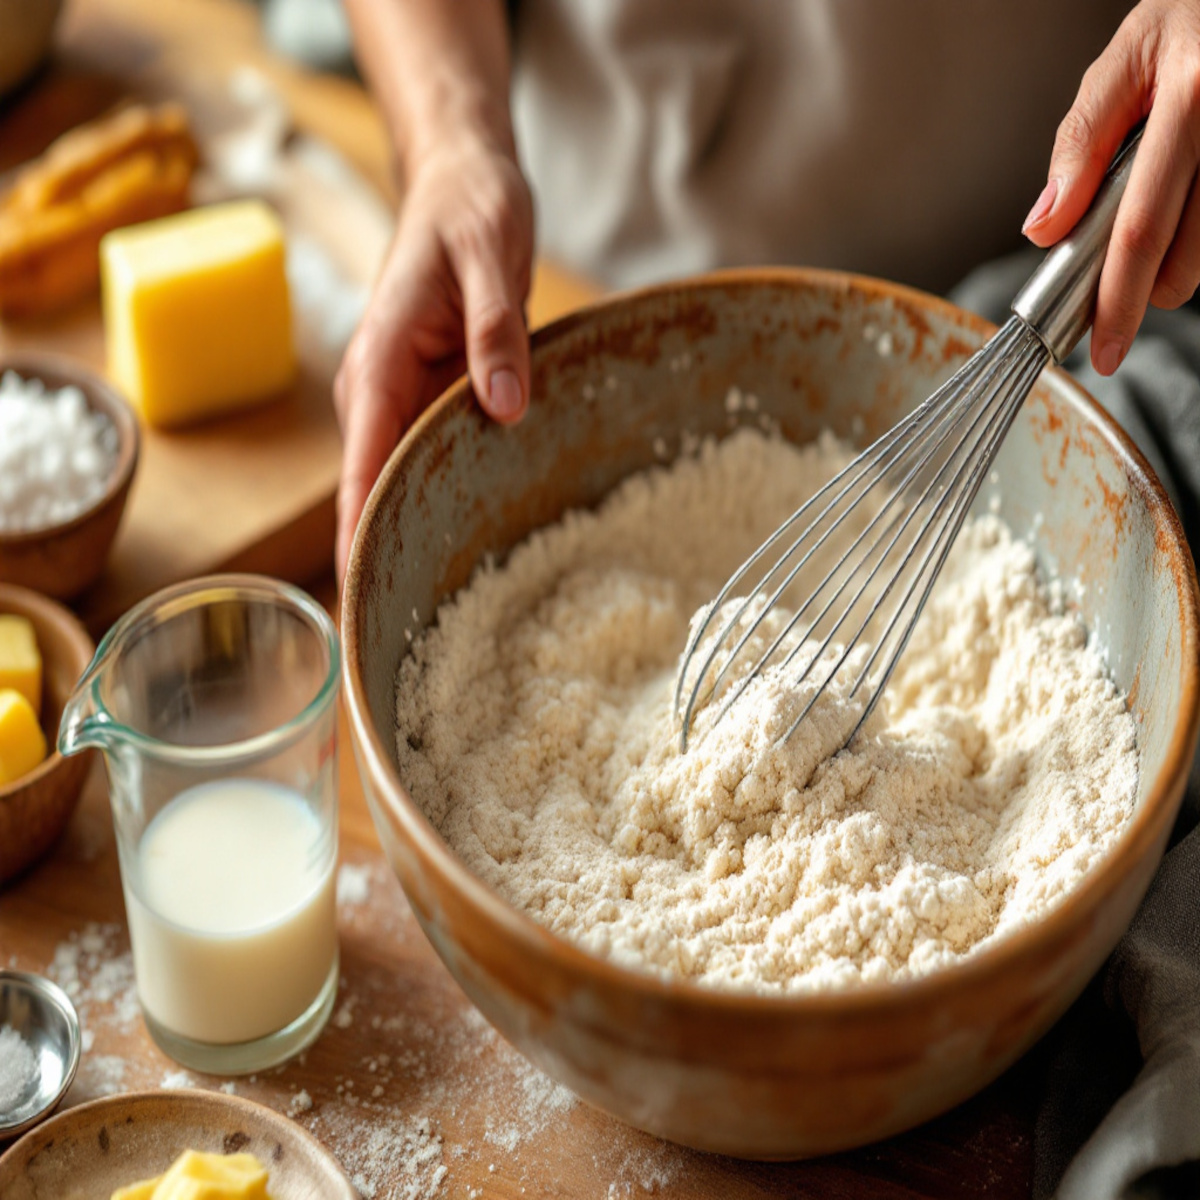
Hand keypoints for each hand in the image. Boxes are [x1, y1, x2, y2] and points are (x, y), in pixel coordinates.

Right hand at [333, 136, 533, 579]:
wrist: (460, 182)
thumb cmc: (469, 211)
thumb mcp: (491, 256)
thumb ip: (497, 331)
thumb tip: (503, 406)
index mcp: (379, 365)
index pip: (360, 470)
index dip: (357, 540)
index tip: (361, 606)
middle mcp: (376, 393)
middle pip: (370, 495)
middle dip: (380, 564)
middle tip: (404, 644)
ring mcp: (398, 401)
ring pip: (396, 485)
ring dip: (409, 542)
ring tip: (435, 617)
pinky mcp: (425, 400)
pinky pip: (425, 462)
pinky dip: (437, 503)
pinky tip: (466, 547)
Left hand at [1022, 0, 1199, 374]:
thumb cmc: (1188, 19)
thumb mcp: (1122, 62)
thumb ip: (1080, 145)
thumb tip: (1043, 229)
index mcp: (1193, 96)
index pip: (1143, 228)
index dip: (1119, 301)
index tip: (1102, 351)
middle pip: (1186, 259)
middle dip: (1144, 291)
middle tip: (1115, 280)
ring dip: (1174, 260)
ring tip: (1158, 205)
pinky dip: (1196, 234)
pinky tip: (1186, 198)